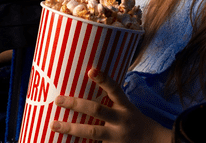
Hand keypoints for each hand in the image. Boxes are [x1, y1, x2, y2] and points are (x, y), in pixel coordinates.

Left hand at [50, 69, 171, 142]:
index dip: (103, 79)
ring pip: (92, 131)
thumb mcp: (126, 106)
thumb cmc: (132, 119)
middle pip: (97, 110)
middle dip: (76, 104)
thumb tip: (86, 81)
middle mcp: (121, 119)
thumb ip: (110, 99)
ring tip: (54, 124)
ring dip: (71, 128)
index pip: (114, 89)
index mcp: (125, 105)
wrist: (151, 141)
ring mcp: (116, 136)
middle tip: (58, 99)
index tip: (91, 70)